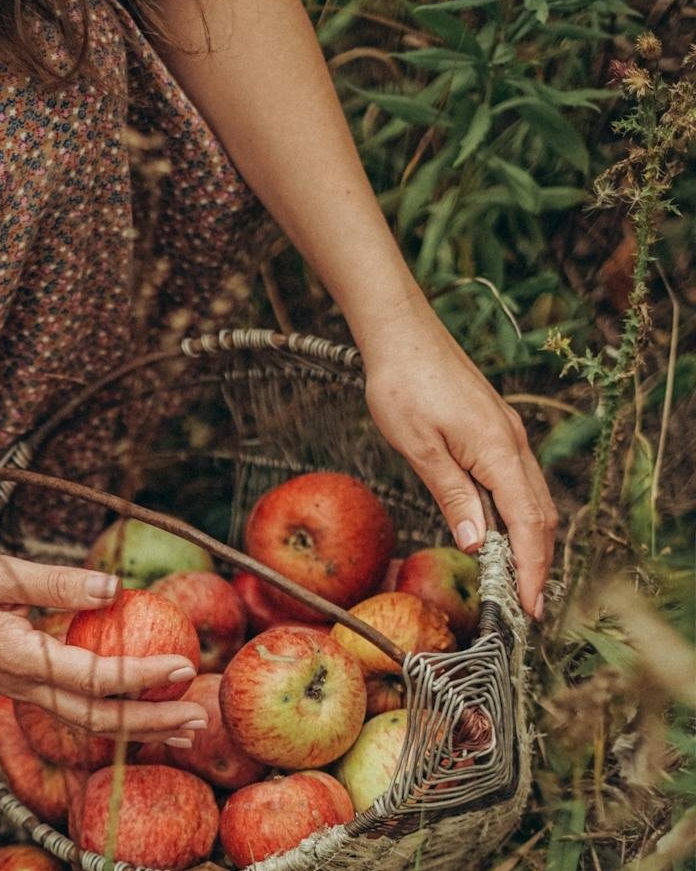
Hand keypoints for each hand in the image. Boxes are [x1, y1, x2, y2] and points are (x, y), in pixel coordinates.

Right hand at [0, 544, 206, 742]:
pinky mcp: (20, 681)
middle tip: (200, 719)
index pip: (93, 678)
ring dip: (136, 727)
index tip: (183, 666)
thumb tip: (115, 588)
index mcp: (17, 659)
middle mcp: (20, 684)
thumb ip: (57, 582)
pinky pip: (72, 707)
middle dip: (151, 723)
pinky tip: (137, 705)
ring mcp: (19, 688)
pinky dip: (111, 713)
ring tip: (183, 725)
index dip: (141, 676)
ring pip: (85, 721)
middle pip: (95, 720)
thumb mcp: (0, 571)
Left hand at [361, 318, 556, 619]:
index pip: (528, 524)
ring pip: (532, 497)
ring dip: (529, 540)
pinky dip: (517, 513)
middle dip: (538, 563)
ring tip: (517, 580)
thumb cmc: (401, 385)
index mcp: (497, 451)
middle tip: (526, 606)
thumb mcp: (419, 446)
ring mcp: (506, 434)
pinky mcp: (494, 427)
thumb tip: (477, 542)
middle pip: (540, 515)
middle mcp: (512, 443)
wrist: (400, 333)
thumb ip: (451, 494)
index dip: (533, 569)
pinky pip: (516, 480)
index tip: (530, 608)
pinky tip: (499, 531)